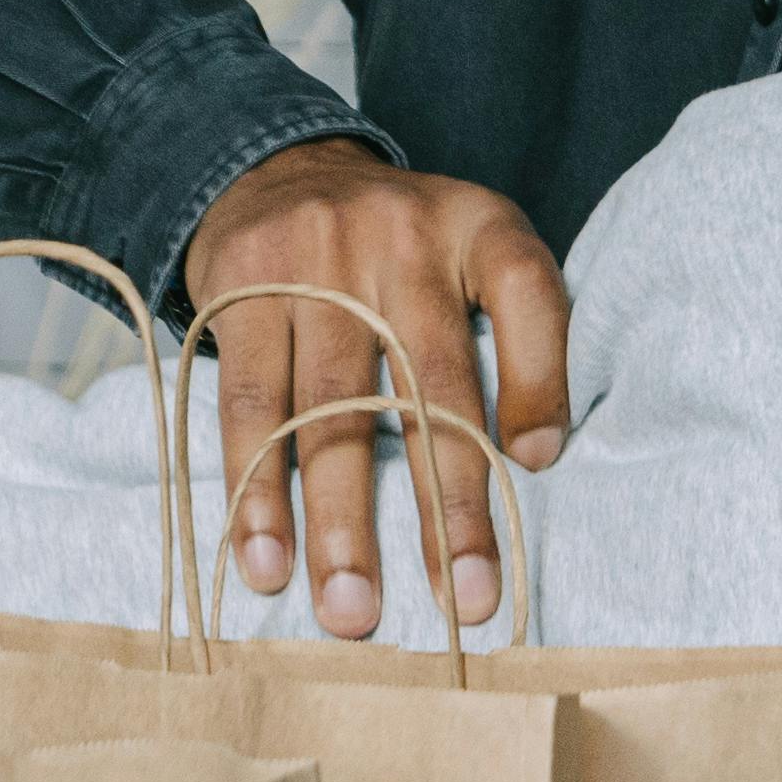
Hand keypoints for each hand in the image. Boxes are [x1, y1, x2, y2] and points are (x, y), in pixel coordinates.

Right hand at [180, 139, 570, 637]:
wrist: (278, 171)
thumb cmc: (405, 251)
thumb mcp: (480, 255)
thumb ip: (524, 336)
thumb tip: (535, 458)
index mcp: (479, 228)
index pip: (529, 293)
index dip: (539, 381)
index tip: (537, 468)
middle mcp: (399, 238)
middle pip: (430, 385)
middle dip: (445, 505)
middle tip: (462, 601)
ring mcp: (314, 263)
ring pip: (333, 411)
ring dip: (340, 523)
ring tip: (350, 611)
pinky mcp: (241, 291)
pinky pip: (249, 405)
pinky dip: (256, 491)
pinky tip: (267, 560)